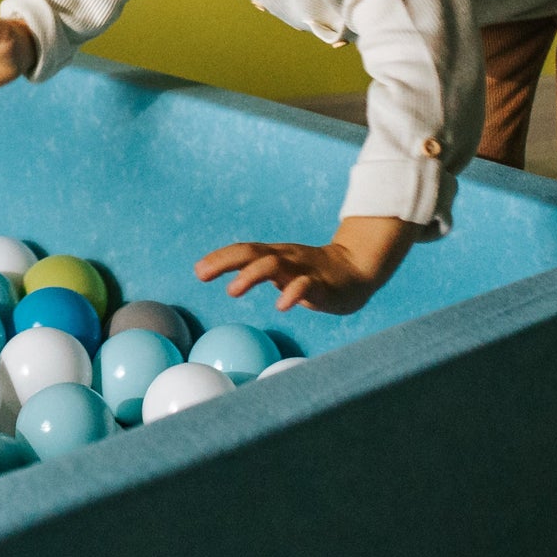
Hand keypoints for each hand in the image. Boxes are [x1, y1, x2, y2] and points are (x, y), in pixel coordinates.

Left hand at [193, 216, 422, 315]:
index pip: (242, 251)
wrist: (357, 269)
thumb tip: (224, 277)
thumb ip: (255, 270)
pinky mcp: (322, 284)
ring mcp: (303, 269)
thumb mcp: (281, 268)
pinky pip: (305, 286)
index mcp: (274, 254)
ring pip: (274, 266)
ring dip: (251, 276)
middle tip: (202, 274)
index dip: (220, 258)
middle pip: (252, 253)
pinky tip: (281, 305)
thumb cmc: (311, 271)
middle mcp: (285, 257)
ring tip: (232, 290)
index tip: (198, 270)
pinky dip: (292, 293)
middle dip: (225, 261)